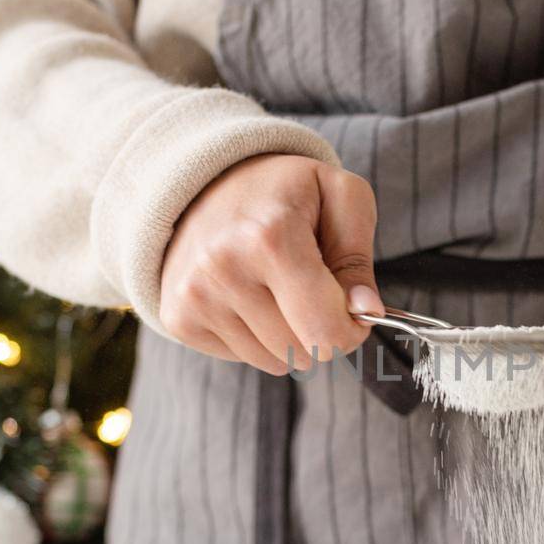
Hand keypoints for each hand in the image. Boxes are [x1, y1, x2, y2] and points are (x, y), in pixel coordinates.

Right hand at [160, 154, 382, 375]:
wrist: (206, 181)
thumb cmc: (286, 191)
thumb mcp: (340, 196)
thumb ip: (358, 257)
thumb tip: (366, 310)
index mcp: (270, 238)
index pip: (326, 332)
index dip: (352, 330)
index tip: (352, 308)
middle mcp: (224, 270)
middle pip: (303, 352)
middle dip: (320, 329)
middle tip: (311, 286)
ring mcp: (194, 297)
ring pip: (274, 362)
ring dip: (288, 334)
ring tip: (274, 285)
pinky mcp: (177, 318)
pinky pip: (242, 359)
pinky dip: (256, 336)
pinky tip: (248, 294)